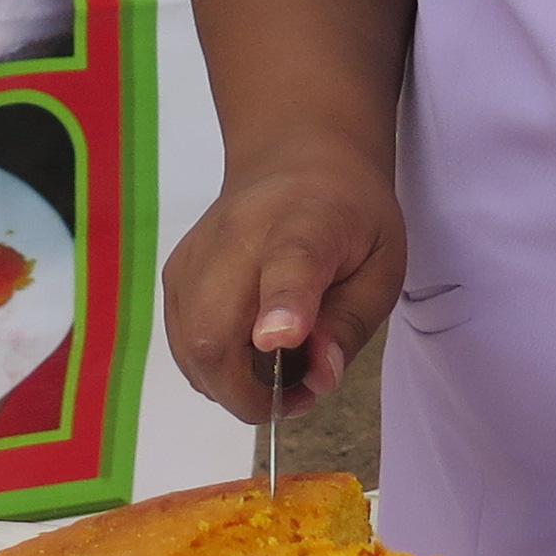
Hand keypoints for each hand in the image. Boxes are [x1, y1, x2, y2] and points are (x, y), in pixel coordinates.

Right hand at [161, 152, 402, 425]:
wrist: (294, 161)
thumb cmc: (348, 220)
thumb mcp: (381, 267)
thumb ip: (352, 324)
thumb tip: (319, 379)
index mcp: (305, 227)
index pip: (289, 267)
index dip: (283, 306)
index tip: (279, 339)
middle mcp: (235, 238)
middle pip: (215, 334)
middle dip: (251, 394)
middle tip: (300, 391)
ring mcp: (194, 257)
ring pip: (191, 351)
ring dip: (234, 385)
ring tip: (281, 370)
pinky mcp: (173, 274)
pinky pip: (184, 345)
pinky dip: (216, 367)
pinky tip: (251, 350)